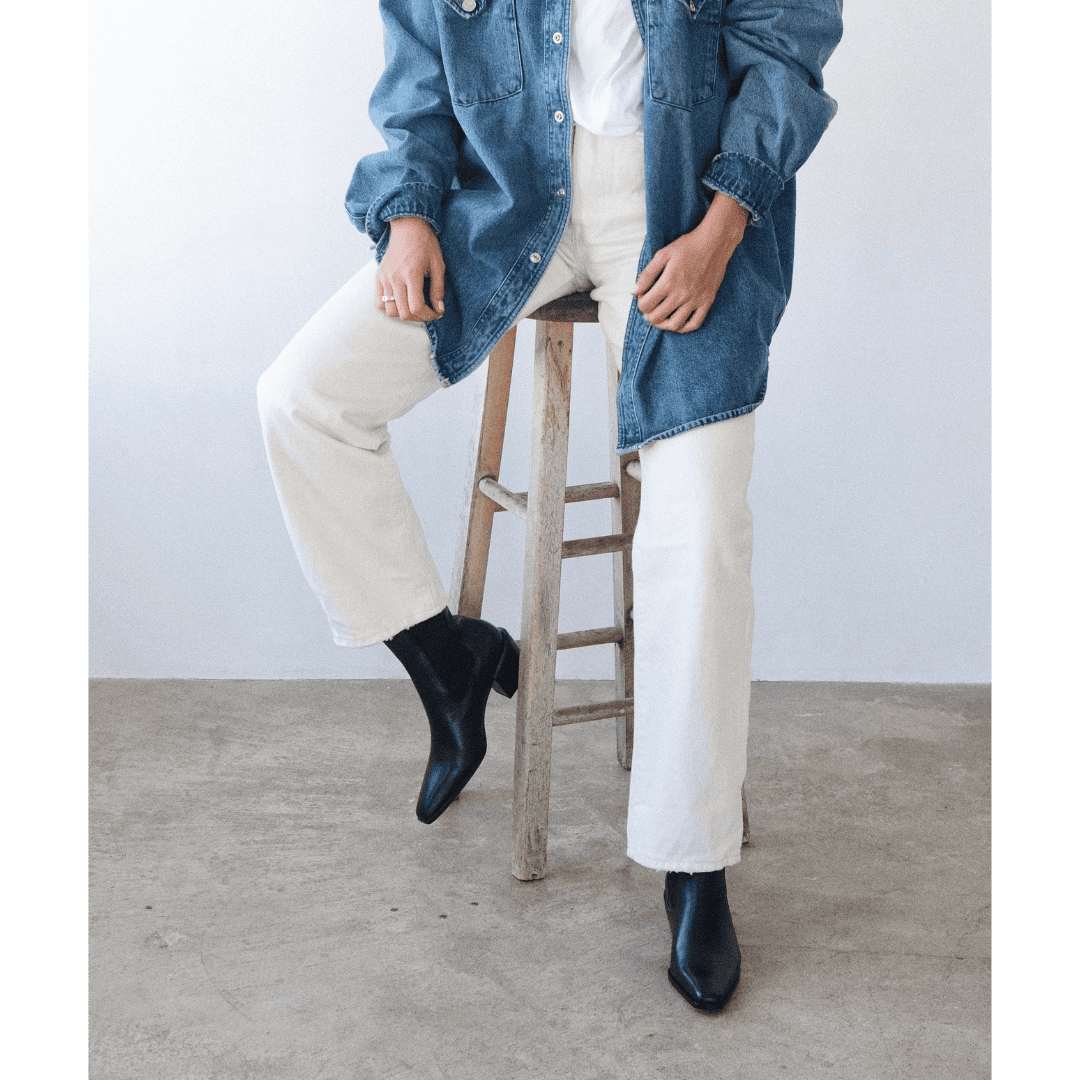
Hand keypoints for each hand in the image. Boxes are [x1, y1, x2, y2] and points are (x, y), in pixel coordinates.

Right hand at [376, 217, 445, 320]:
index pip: (416, 307)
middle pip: (403, 313)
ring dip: (404, 314)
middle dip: (418, 318)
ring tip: (415, 308)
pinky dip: (390, 307)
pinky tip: (402, 301)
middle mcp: (395, 277)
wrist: (408, 227)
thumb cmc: (425, 244)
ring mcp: (385, 278)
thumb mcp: (438, 265)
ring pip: (390, 311)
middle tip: (428, 312)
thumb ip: (438, 289)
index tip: (436, 314)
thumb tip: (439, 309)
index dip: (428, 316)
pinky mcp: (379, 276)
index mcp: (411, 274)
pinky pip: (379, 302)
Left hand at [631, 192, 749, 333]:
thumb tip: (634, 292)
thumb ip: (646, 275)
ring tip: (659, 318)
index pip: (645, 305)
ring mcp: (695, 300)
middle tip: (649, 308)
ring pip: (674, 324)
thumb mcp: (662, 255)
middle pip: (657, 317)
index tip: (643, 297)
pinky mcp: (706, 302)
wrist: (715, 243)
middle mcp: (681, 295)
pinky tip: (677, 323)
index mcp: (668, 282)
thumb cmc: (687, 246)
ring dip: (663, 325)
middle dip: (648, 314)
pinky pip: (695, 323)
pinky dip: (684, 328)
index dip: (640, 303)